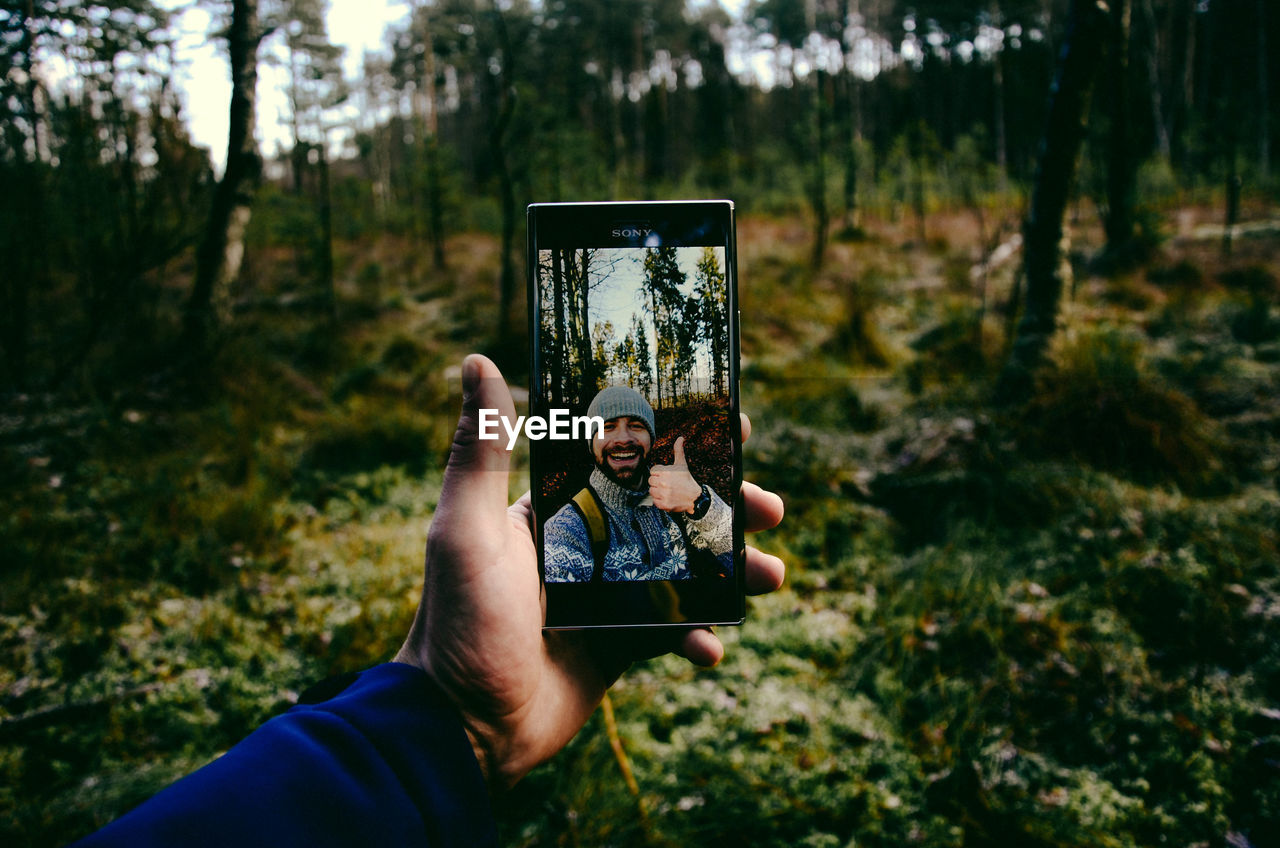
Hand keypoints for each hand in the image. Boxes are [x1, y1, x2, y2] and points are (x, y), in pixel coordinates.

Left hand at [395, 355, 784, 790]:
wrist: (458, 729)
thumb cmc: (457, 622)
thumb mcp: (465, 530)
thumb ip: (480, 450)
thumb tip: (475, 361)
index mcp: (555, 507)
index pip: (627, 458)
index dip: (680, 439)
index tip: (732, 424)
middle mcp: (586, 544)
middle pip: (670, 512)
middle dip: (725, 507)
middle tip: (770, 508)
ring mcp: (606, 596)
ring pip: (684, 570)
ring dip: (731, 570)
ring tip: (772, 576)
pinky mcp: (618, 646)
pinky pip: (671, 631)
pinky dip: (697, 636)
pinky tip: (709, 647)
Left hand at [649, 436, 702, 513]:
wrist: (694, 498)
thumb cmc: (686, 480)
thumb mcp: (682, 464)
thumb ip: (678, 450)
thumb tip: (680, 438)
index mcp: (666, 472)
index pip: (652, 471)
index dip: (659, 473)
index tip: (667, 477)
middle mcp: (663, 483)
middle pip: (650, 481)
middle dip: (657, 482)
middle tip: (667, 484)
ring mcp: (663, 494)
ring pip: (651, 491)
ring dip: (658, 492)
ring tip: (668, 491)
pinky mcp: (663, 504)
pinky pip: (654, 501)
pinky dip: (660, 501)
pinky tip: (668, 498)